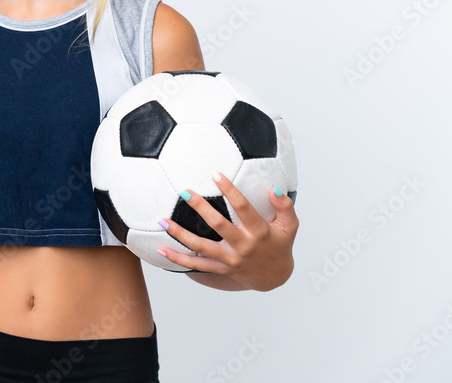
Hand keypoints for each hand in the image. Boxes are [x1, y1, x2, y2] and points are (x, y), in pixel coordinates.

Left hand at [156, 171, 298, 290]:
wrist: (274, 277)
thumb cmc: (280, 245)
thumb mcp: (290, 226)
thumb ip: (285, 206)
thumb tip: (274, 187)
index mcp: (259, 232)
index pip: (243, 207)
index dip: (229, 190)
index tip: (215, 174)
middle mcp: (243, 246)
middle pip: (218, 225)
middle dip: (201, 208)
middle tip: (185, 192)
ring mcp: (230, 259)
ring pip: (201, 247)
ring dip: (180, 234)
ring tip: (163, 221)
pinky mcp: (220, 268)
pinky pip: (196, 265)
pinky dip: (178, 259)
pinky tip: (162, 249)